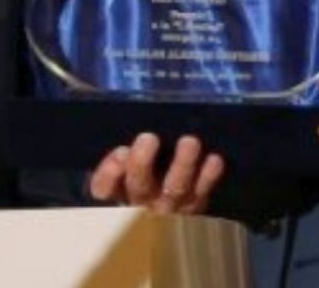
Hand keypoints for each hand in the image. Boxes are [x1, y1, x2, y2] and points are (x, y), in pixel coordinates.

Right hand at [89, 132, 224, 213]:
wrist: (184, 203)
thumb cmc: (152, 169)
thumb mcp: (133, 161)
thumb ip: (128, 148)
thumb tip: (118, 114)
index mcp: (121, 190)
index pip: (104, 188)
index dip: (109, 174)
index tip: (120, 152)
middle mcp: (143, 201)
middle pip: (139, 186)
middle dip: (141, 163)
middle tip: (148, 138)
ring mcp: (170, 206)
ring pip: (173, 188)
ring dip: (181, 164)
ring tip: (189, 141)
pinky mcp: (195, 205)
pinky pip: (201, 193)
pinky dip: (208, 177)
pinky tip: (214, 160)